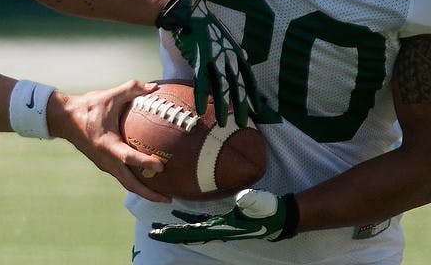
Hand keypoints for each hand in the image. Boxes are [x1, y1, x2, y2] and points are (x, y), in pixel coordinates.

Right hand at [48, 79, 170, 202]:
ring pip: (125, 183)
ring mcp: (103, 164)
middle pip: (129, 183)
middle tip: (168, 199)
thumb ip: (132, 89)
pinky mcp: (103, 164)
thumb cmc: (88, 107)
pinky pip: (121, 176)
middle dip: (148, 194)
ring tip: (162, 194)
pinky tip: (147, 177)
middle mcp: (105, 159)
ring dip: (143, 191)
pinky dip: (135, 181)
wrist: (64, 118)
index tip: (161, 166)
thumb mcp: (110, 95)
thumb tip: (154, 87)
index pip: (128, 157)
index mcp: (107, 144)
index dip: (144, 162)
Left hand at [149, 189, 296, 242]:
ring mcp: (219, 225)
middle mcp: (217, 229)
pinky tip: (177, 211)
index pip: (195, 231)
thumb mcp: (261, 204)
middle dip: (170, 233)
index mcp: (223, 227)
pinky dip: (187, 217)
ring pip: (192, 228)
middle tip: (152, 231)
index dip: (177, 232)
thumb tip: (240, 198)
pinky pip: (201, 220)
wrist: (278, 217)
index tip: (161, 233)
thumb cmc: (269, 211)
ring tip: (159, 225)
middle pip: (188, 232)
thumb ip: (250, 201)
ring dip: (176, 227)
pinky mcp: (222, 220)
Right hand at [155, 0, 254, 126]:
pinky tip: (202, 109)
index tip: (258, 109)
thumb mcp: (225, 35)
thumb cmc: (204, 24)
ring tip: (225, 123)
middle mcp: (228, 56)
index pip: (249, 76)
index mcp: (236, 51)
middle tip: (244, 123)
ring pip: (222, 86)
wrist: (186, 11)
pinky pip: (201, 81)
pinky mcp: (199, 58)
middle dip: (242, 105)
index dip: (253, 93)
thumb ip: (234, 48)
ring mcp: (214, 57)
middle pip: (238, 85)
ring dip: (224, 107)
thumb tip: (246, 56)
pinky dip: (202, 96)